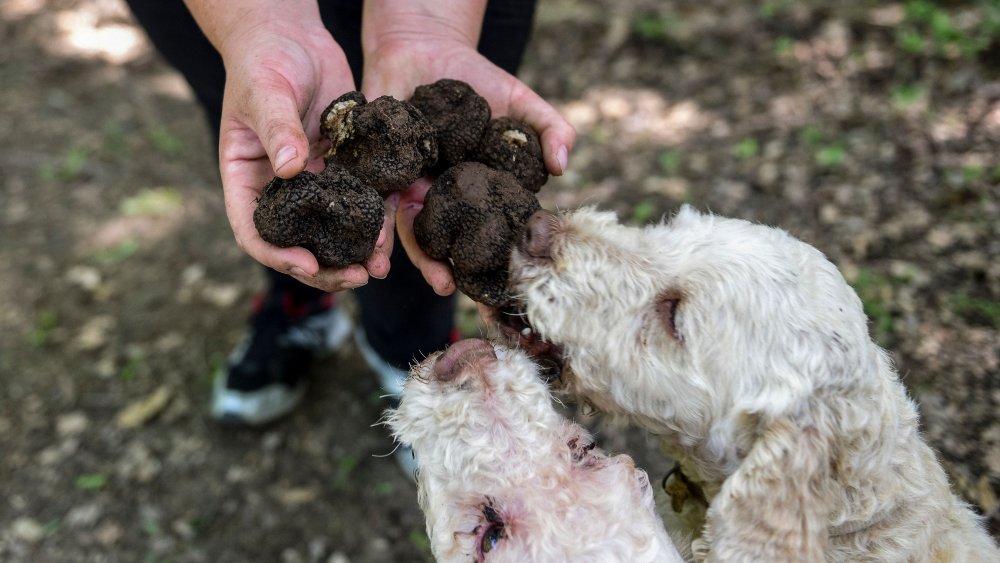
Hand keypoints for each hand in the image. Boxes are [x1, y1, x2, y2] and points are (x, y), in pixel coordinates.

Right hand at [215, 21, 396, 291]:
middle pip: (299, 243)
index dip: (279, 255)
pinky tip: (395, 233)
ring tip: (379, 268)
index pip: (256, 231)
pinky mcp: (344, 166)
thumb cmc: (264, 59)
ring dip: (355, 251)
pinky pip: (361, 200)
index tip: (308, 265)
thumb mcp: (264, 92)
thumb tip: (291, 170)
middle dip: (326, 267)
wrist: (292, 35)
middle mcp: (281, 188)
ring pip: (333, 229)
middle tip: (356, 278)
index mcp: (249, 180)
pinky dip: (377, 219)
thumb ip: (278, 129)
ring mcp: (314, 180)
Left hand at [362, 35, 576, 295]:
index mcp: (473, 189)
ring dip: (408, 254)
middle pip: (441, 237)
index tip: (496, 283)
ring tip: (417, 277)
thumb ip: (548, 128)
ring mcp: (408, 182)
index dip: (489, 257)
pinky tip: (375, 243)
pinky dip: (376, 221)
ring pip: (405, 225)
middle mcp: (439, 193)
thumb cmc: (477, 78)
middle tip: (448, 288)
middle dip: (442, 265)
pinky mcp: (377, 166)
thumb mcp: (521, 101)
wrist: (426, 45)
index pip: (484, 230)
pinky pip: (375, 197)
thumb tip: (564, 164)